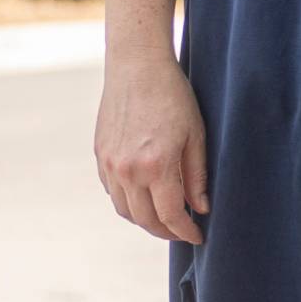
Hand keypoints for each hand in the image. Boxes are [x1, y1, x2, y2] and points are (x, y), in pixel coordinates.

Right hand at [95, 55, 210, 243]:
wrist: (136, 65)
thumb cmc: (173, 96)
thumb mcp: (195, 135)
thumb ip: (197, 176)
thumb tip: (200, 209)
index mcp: (156, 165)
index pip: (170, 215)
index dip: (186, 231)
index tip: (198, 236)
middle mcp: (128, 170)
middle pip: (145, 220)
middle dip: (166, 232)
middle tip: (183, 231)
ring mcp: (110, 164)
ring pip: (125, 210)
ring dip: (145, 220)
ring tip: (165, 217)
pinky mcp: (100, 155)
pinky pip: (112, 191)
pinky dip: (129, 201)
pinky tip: (145, 196)